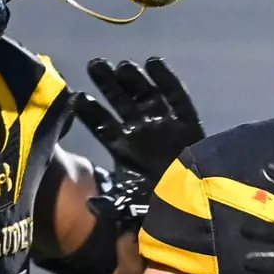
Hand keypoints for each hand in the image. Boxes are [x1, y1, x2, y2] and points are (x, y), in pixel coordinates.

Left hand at [77, 57, 204, 217]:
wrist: (196, 209)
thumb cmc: (161, 208)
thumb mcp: (131, 209)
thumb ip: (111, 207)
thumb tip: (90, 203)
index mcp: (123, 149)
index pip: (102, 126)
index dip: (90, 112)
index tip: (76, 98)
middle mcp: (140, 132)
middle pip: (120, 103)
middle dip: (108, 84)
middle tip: (95, 65)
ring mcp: (164, 125)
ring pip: (145, 95)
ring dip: (134, 80)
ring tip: (122, 66)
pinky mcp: (188, 123)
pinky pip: (177, 98)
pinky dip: (167, 81)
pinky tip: (154, 63)